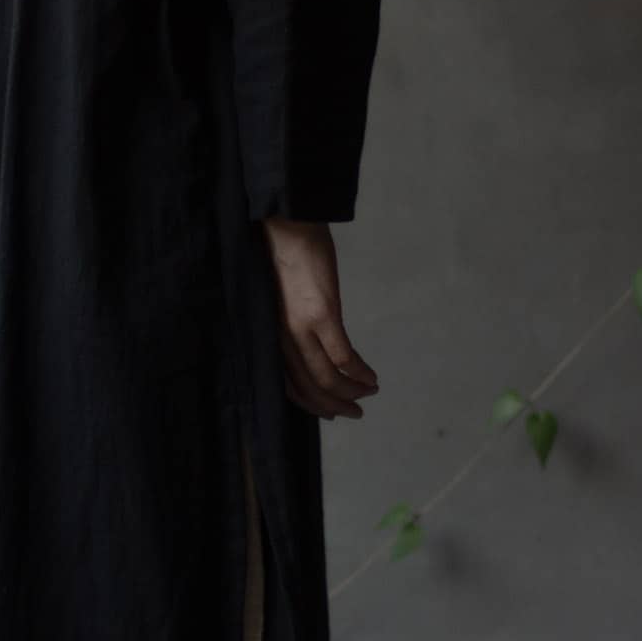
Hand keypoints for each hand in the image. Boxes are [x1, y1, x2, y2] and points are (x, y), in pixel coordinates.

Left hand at [260, 218, 379, 419]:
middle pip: (309, 387)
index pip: (288, 384)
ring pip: (327, 378)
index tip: (330, 413)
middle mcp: (281, 338)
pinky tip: (371, 378)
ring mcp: (301, 328)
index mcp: (270, 336)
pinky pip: (343, 356)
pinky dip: (359, 372)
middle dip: (335, 405)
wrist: (287, 228)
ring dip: (351, 392)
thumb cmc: (283, 259)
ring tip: (368, 393)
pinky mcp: (322, 314)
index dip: (310, 403)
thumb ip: (290, 324)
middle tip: (355, 412)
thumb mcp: (280, 301)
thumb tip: (310, 342)